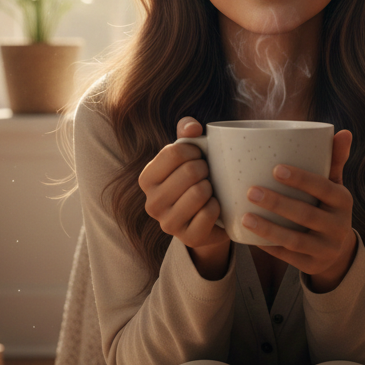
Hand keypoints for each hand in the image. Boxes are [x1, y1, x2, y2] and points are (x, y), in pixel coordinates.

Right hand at [138, 117, 229, 278]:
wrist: (207, 221)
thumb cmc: (195, 181)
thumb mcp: (189, 156)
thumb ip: (187, 134)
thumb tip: (193, 127)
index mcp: (147, 179)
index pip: (173, 152)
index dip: (195, 150)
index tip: (200, 156)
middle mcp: (151, 202)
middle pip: (189, 172)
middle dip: (206, 169)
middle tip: (208, 174)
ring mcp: (167, 223)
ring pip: (199, 192)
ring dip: (212, 187)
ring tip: (210, 189)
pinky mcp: (188, 238)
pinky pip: (210, 212)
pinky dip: (218, 206)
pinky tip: (214, 206)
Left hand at [243, 129, 356, 291]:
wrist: (338, 250)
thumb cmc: (327, 207)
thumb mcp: (334, 185)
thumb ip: (333, 160)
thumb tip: (343, 131)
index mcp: (343, 201)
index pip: (324, 188)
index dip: (302, 179)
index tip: (276, 169)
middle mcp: (339, 226)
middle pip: (306, 214)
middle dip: (278, 203)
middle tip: (251, 190)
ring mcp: (326, 249)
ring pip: (295, 240)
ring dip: (268, 229)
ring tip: (245, 216)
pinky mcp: (311, 266)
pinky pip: (287, 257)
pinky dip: (268, 247)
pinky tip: (249, 236)